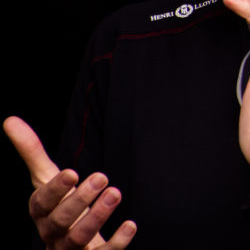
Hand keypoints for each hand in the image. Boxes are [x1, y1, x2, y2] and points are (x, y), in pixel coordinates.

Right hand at [4, 116, 135, 248]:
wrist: (71, 246)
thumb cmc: (58, 206)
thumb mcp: (45, 179)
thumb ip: (32, 152)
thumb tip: (9, 119)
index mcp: (42, 212)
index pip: (42, 203)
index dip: (55, 189)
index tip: (72, 171)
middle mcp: (53, 233)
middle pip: (61, 222)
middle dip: (79, 200)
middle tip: (102, 176)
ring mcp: (71, 249)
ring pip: (79, 238)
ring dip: (97, 216)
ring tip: (115, 192)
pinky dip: (117, 242)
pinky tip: (131, 224)